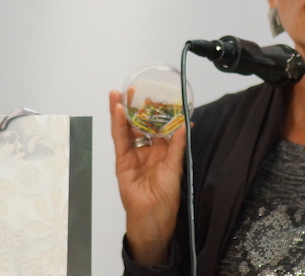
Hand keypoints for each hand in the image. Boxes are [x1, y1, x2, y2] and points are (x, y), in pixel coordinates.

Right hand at [109, 89, 188, 265]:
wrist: (153, 216)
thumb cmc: (166, 196)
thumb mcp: (175, 166)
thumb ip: (177, 144)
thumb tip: (186, 123)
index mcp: (160, 151)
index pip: (156, 126)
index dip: (155, 111)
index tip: (155, 95)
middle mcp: (145, 151)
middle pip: (138, 124)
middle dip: (135, 107)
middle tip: (134, 88)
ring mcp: (132, 155)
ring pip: (126, 129)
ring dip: (122, 111)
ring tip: (119, 93)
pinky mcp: (122, 162)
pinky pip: (120, 140)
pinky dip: (119, 125)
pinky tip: (119, 111)